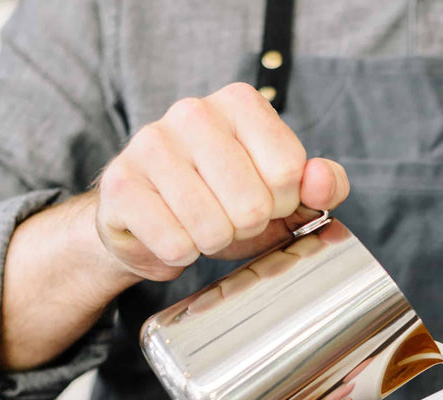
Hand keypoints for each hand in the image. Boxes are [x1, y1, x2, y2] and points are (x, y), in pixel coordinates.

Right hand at [95, 82, 349, 280]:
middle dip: (246, 226)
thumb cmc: (224, 201)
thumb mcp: (284, 193)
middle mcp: (193, 112)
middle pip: (252, 203)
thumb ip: (323, 184)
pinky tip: (172, 234)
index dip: (282, 202)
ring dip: (212, 242)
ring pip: (212, 227)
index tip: (263, 197)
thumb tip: (321, 181)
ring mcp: (151, 144)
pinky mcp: (120, 183)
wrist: (150, 222)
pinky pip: (175, 243)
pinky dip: (180, 253)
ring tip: (200, 225)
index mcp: (240, 103)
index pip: (289, 171)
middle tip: (227, 216)